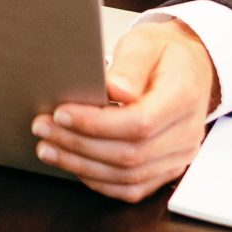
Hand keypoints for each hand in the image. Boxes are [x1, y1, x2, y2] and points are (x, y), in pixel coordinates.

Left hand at [33, 17, 220, 202]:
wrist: (189, 67)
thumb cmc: (163, 53)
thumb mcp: (145, 43)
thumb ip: (130, 65)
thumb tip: (115, 90)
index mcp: (183, 98)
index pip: (139, 123)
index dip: (95, 124)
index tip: (60, 114)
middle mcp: (186, 134)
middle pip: (130, 155)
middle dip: (78, 144)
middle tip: (42, 128)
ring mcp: (179, 156)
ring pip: (128, 177)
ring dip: (82, 166)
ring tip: (48, 148)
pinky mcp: (167, 169)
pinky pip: (132, 188)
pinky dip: (98, 180)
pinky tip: (72, 164)